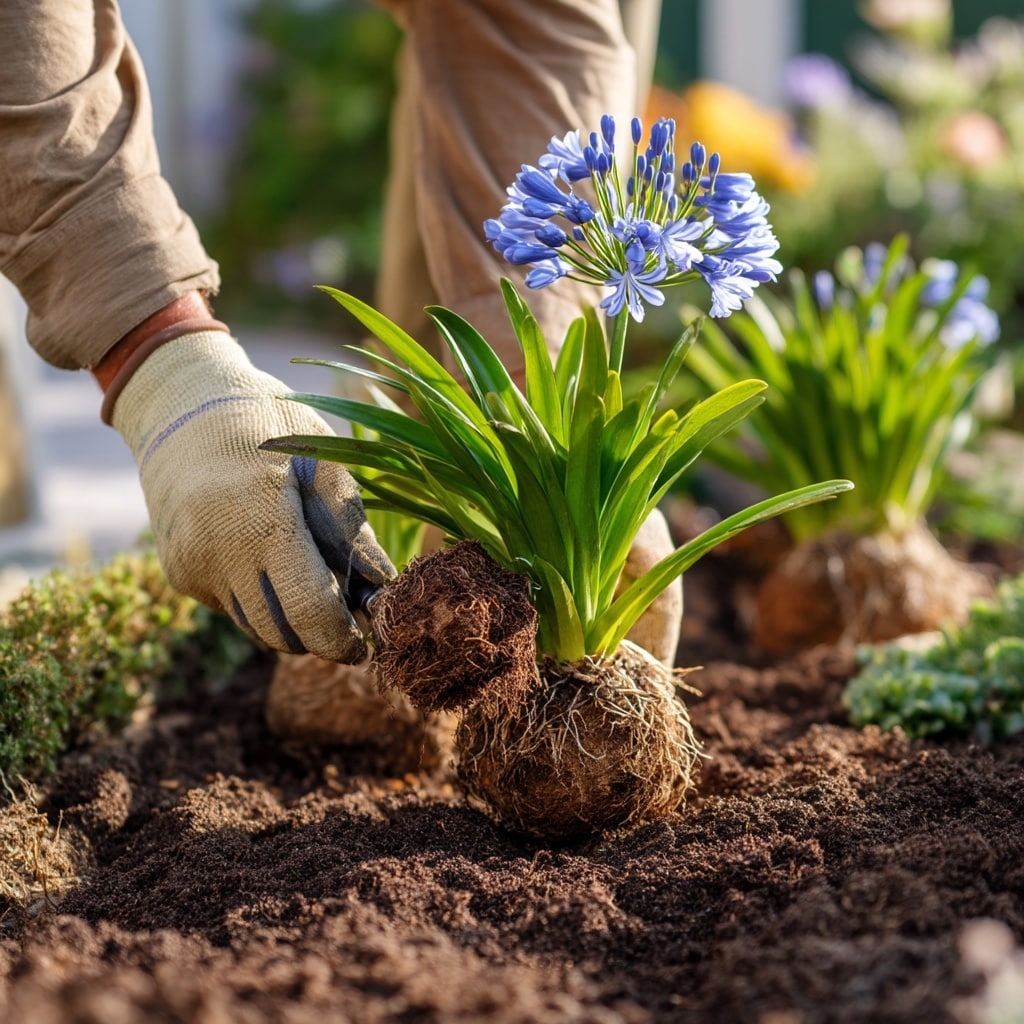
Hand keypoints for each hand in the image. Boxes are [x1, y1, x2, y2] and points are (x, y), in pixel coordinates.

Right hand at [110, 330, 394, 661]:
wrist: (181, 406)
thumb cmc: (269, 426)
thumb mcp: (323, 461)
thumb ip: (352, 530)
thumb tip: (383, 587)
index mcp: (258, 516)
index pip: (307, 609)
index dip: (342, 636)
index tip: (367, 642)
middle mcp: (215, 550)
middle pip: (283, 633)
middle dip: (321, 635)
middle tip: (349, 611)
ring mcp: (191, 567)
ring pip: (257, 629)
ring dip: (293, 621)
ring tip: (314, 578)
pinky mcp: (180, 574)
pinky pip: (235, 609)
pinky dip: (264, 601)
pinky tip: (271, 558)